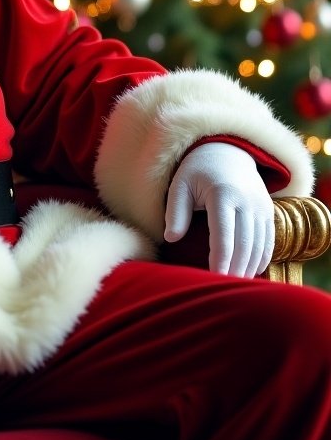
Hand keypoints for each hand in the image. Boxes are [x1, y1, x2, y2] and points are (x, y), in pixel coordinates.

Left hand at [164, 141, 273, 277]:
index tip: (214, 277)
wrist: (227, 152)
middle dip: (236, 268)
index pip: (224, 234)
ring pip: (260, 246)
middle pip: (244, 244)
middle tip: (224, 287)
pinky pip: (269, 241)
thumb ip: (175, 211)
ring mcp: (261, 207)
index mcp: (223, 194)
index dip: (220, 258)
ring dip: (249, 267)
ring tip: (236, 284)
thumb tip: (170, 238)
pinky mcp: (269, 212)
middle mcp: (247, 201)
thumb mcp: (179, 185)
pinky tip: (250, 271)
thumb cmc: (196, 171)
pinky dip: (261, 258)